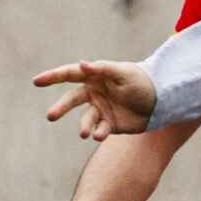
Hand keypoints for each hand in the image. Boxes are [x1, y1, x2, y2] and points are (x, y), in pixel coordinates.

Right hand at [35, 61, 156, 140]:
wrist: (164, 100)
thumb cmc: (144, 82)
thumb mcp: (125, 72)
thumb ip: (103, 69)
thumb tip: (82, 64)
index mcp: (95, 77)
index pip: (69, 74)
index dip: (53, 77)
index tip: (36, 81)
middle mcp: (94, 93)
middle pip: (72, 100)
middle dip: (61, 108)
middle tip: (51, 116)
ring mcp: (101, 109)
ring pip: (86, 119)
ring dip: (84, 126)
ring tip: (84, 133)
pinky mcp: (110, 125)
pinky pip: (100, 130)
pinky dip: (99, 133)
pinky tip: (98, 136)